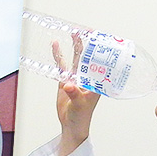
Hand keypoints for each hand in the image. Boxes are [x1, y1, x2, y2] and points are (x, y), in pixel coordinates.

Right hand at [52, 36, 99, 155]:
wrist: (71, 125)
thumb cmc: (81, 116)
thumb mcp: (79, 104)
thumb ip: (74, 94)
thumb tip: (68, 85)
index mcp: (96, 81)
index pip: (100, 61)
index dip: (99, 48)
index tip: (97, 36)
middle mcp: (87, 77)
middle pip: (88, 56)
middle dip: (87, 43)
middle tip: (84, 30)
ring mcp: (76, 78)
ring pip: (75, 59)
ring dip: (74, 47)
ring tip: (72, 33)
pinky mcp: (65, 82)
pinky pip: (62, 67)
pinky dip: (58, 57)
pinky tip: (56, 47)